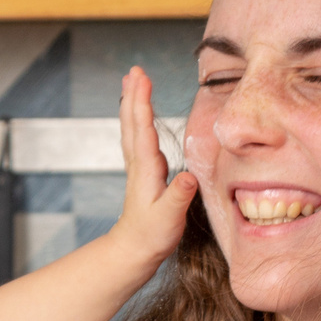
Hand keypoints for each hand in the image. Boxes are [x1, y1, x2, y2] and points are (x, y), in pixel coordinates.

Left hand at [103, 64, 197, 268]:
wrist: (134, 250)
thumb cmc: (151, 236)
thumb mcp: (169, 218)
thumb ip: (178, 196)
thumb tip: (188, 177)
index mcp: (147, 169)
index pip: (143, 128)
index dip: (142, 101)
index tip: (142, 78)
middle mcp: (139, 163)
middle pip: (134, 121)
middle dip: (134, 93)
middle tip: (134, 69)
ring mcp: (139, 167)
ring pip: (133, 127)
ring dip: (132, 102)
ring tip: (132, 81)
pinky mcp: (142, 172)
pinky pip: (137, 137)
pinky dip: (136, 119)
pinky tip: (138, 115)